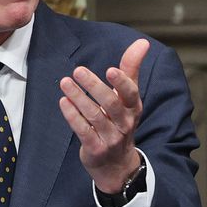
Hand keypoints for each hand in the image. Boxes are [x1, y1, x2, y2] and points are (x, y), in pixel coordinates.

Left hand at [59, 38, 149, 192]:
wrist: (116, 163)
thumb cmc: (120, 122)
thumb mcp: (129, 97)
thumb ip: (131, 69)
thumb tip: (143, 43)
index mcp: (133, 108)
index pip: (131, 94)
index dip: (121, 82)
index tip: (110, 70)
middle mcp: (124, 123)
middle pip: (111, 104)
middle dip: (94, 87)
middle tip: (78, 70)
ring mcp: (111, 138)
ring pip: (95, 116)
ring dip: (79, 98)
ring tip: (65, 83)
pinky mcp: (96, 148)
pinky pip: (83, 131)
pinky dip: (73, 116)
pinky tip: (64, 102)